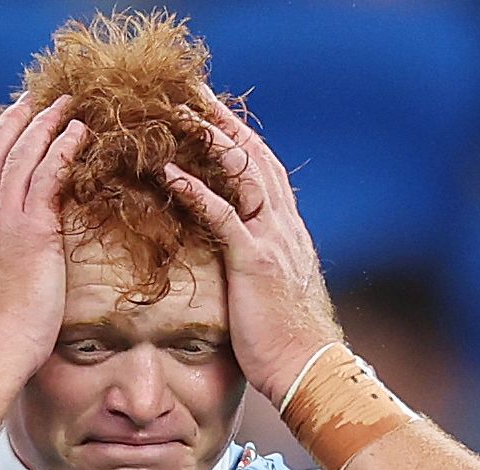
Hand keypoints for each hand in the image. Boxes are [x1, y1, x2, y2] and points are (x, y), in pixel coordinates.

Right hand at [0, 94, 88, 382]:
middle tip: (30, 101)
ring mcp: (0, 223)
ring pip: (20, 157)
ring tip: (61, 104)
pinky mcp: (30, 231)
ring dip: (41, 125)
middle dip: (12, 125)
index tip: (1, 135)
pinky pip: (47, 175)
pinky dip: (62, 147)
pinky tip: (78, 132)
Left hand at [163, 94, 341, 402]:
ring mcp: (271, 240)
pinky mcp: (254, 262)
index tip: (216, 115)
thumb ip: (259, 265)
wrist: (308, 368)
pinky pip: (223, 216)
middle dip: (225, 122)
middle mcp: (284, 226)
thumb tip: (239, 261)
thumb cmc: (287, 341)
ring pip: (242, 175)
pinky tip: (170, 172)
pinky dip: (196, 191)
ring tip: (177, 114)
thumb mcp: (274, 292)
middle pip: (254, 157)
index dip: (241, 139)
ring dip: (209, 140)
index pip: (265, 171)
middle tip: (193, 91)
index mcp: (287, 232)